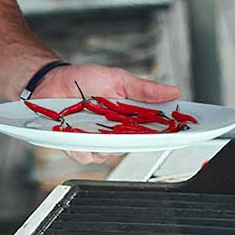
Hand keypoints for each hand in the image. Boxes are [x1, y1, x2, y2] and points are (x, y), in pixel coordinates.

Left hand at [34, 64, 181, 164]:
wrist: (51, 80)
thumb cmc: (83, 80)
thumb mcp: (117, 79)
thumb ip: (143, 89)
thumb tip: (173, 91)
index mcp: (128, 118)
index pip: (153, 130)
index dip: (169, 133)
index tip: (182, 131)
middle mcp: (113, 133)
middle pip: (133, 146)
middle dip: (137, 140)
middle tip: (138, 129)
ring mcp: (94, 141)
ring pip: (109, 154)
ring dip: (106, 142)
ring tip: (100, 127)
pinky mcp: (75, 146)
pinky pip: (84, 155)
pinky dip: (83, 147)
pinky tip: (80, 135)